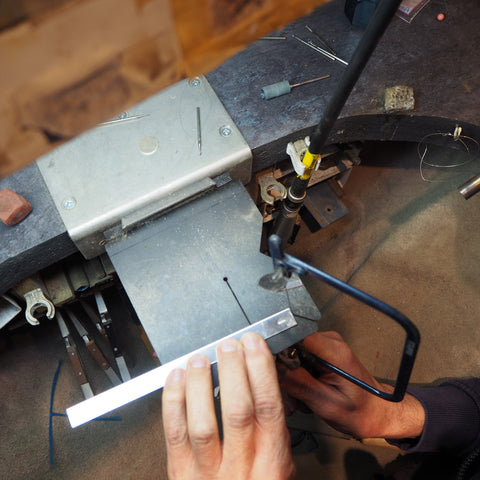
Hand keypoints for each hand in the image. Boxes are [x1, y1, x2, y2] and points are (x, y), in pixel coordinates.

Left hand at [162, 332, 295, 479]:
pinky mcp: (180, 476)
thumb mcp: (280, 471)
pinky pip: (175, 435)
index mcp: (271, 466)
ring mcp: (207, 474)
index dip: (260, 371)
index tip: (254, 346)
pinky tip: (177, 379)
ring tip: (201, 358)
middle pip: (237, 412)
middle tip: (229, 346)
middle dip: (233, 372)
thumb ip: (273, 433)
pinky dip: (173, 402)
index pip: (268, 409)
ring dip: (201, 385)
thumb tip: (263, 382)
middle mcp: (240, 470)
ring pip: (203, 423)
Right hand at [278, 332, 424, 439]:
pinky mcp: (324, 352)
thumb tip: (271, 365)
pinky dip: (298, 375)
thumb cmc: (361, 412)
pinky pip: (300, 358)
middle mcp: (330, 342)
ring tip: (301, 396)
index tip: (274, 371)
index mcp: (333, 351)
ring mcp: (327, 345)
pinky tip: (305, 390)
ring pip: (293, 353)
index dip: (278, 351)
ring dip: (291, 376)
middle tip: (291, 394)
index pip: (293, 335)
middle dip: (284, 370)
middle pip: (290, 345)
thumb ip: (297, 382)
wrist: (379, 412)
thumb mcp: (325, 403)